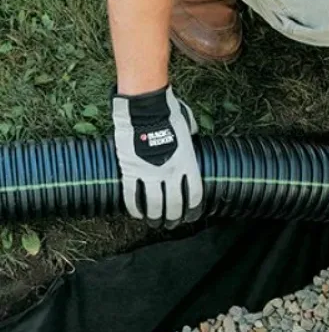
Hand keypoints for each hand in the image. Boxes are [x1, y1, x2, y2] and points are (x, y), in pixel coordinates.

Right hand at [111, 85, 203, 228]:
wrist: (145, 107)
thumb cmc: (169, 113)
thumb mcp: (188, 127)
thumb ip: (191, 137)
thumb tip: (194, 134)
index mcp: (188, 164)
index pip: (194, 195)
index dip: (193, 209)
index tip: (191, 216)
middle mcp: (171, 173)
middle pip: (174, 205)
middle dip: (174, 218)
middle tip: (171, 224)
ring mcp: (150, 173)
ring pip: (154, 205)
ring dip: (155, 218)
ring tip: (155, 223)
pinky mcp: (131, 171)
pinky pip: (132, 196)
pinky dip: (135, 208)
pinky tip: (138, 214)